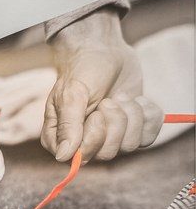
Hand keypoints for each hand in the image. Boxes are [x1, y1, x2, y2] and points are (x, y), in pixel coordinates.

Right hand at [42, 8, 162, 161]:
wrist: (104, 51)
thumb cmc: (82, 70)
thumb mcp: (72, 94)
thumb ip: (68, 125)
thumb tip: (63, 157)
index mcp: (61, 137)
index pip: (79, 157)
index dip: (94, 138)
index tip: (96, 113)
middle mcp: (84, 141)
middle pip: (107, 153)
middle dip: (115, 123)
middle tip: (109, 100)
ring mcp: (109, 137)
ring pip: (129, 146)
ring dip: (132, 117)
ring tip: (121, 97)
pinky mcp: (132, 129)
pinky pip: (148, 137)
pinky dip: (148, 116)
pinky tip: (138, 100)